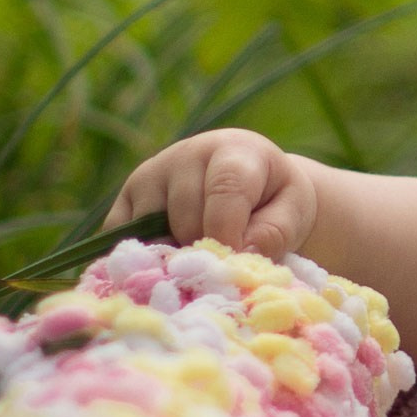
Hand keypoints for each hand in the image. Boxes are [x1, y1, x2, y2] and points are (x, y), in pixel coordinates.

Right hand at [107, 128, 322, 259]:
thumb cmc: (274, 202)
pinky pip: (123, 240)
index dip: (228, 233)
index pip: (223, 189)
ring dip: (173, 256)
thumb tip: (241, 254)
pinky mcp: (124, 204)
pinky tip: (168, 265)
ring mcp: (149, 177)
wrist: (252, 191)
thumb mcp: (292, 213)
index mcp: (233, 150)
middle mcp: (185, 155)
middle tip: (221, 266)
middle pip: (185, 215)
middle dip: (204, 249)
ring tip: (198, 261)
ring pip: (150, 229)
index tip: (234, 261)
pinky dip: (142, 260)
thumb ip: (275, 232)